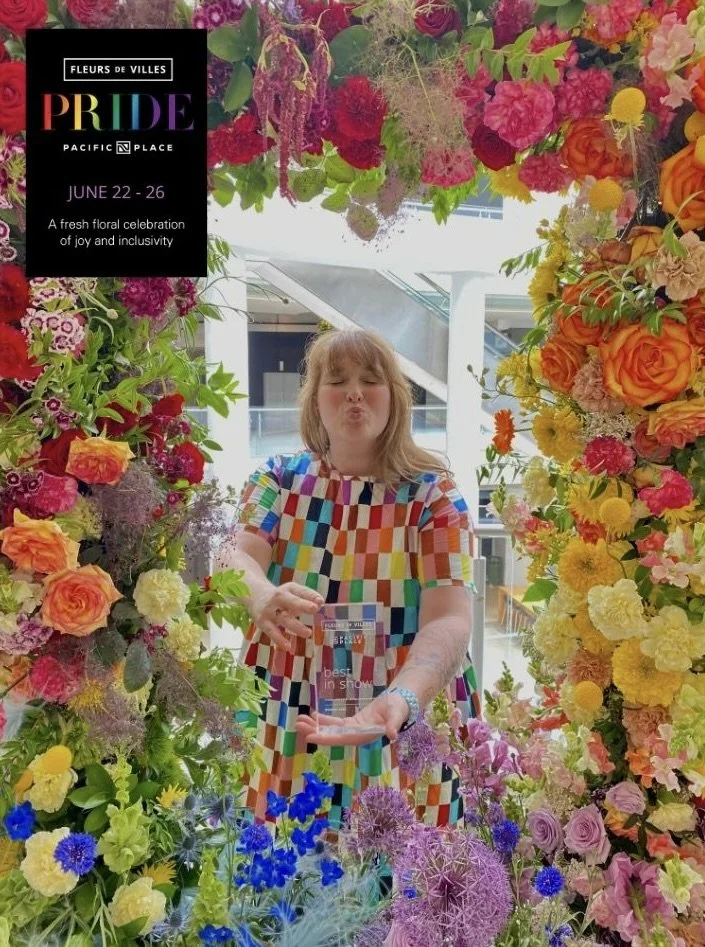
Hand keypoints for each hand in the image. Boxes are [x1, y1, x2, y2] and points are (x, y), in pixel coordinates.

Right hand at [250, 582, 323, 651]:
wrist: (255, 595)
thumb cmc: (281, 596)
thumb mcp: (293, 593)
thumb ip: (307, 597)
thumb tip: (320, 603)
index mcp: (289, 589)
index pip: (301, 591)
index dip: (311, 596)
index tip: (320, 601)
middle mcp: (279, 597)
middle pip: (291, 601)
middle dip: (303, 605)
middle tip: (314, 609)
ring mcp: (270, 609)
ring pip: (283, 618)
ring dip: (296, 626)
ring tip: (308, 633)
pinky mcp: (262, 621)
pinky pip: (271, 631)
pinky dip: (279, 639)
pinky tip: (288, 647)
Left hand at [295, 690, 409, 745]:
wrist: (401, 703)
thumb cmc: (400, 707)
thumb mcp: (397, 714)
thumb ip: (394, 725)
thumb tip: (392, 735)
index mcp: (365, 736)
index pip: (342, 739)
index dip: (326, 738)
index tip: (310, 737)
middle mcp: (357, 736)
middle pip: (332, 736)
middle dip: (315, 732)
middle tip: (297, 725)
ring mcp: (354, 730)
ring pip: (331, 730)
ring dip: (316, 726)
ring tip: (299, 721)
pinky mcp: (354, 723)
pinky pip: (336, 723)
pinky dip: (324, 720)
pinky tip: (313, 716)